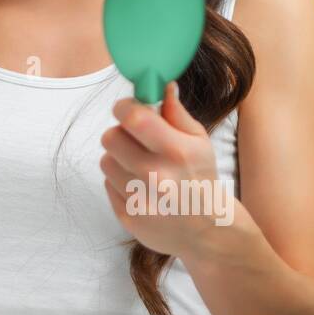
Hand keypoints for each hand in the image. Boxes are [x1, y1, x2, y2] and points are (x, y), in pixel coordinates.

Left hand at [99, 81, 235, 260]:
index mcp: (176, 151)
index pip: (133, 118)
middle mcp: (156, 176)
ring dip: (118, 159)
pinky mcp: (128, 217)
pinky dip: (119, 183)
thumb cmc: (200, 177)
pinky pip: (107, 185)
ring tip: (139, 166)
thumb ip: (176, 112)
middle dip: (120, 133)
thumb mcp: (199, 140)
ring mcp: (141, 200)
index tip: (128, 108)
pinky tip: (140, 187)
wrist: (207, 229)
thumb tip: (162, 85)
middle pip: (110, 138)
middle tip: (134, 139)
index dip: (125, 107)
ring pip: (106, 161)